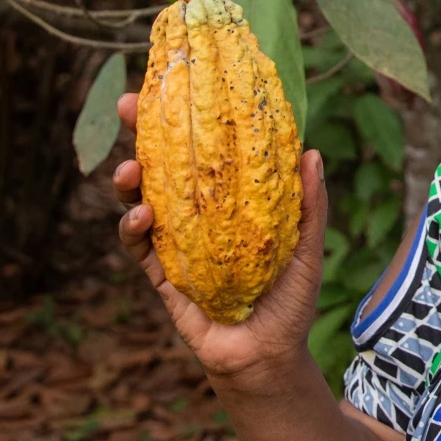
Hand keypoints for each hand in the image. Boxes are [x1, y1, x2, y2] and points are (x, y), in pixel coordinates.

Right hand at [112, 91, 328, 391]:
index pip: (205, 150)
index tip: (176, 84)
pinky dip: (132, 228)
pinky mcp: (162, 276)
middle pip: (163, 164)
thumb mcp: (307, 247)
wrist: (270, 357)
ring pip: (140, 199)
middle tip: (130, 105)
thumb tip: (312, 152)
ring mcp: (175, 243)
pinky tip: (141, 214)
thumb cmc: (291, 300)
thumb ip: (309, 204)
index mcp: (230, 200)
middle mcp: (198, 216)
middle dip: (141, 133)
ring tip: (129, 168)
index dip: (189, 119)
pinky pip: (138, 247)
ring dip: (128, 180)